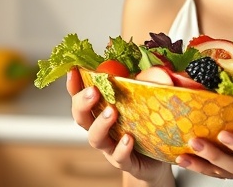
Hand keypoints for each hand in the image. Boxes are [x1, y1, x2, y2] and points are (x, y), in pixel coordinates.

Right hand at [67, 69, 173, 185]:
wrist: (158, 158)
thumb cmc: (147, 124)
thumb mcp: (148, 99)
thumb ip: (149, 83)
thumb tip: (159, 71)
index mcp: (102, 109)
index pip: (82, 95)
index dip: (74, 84)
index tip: (74, 70)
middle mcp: (102, 128)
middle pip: (81, 116)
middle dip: (82, 103)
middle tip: (93, 91)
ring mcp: (111, 146)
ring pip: (96, 138)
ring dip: (101, 124)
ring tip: (111, 112)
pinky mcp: (125, 161)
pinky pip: (119, 157)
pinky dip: (122, 148)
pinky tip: (128, 139)